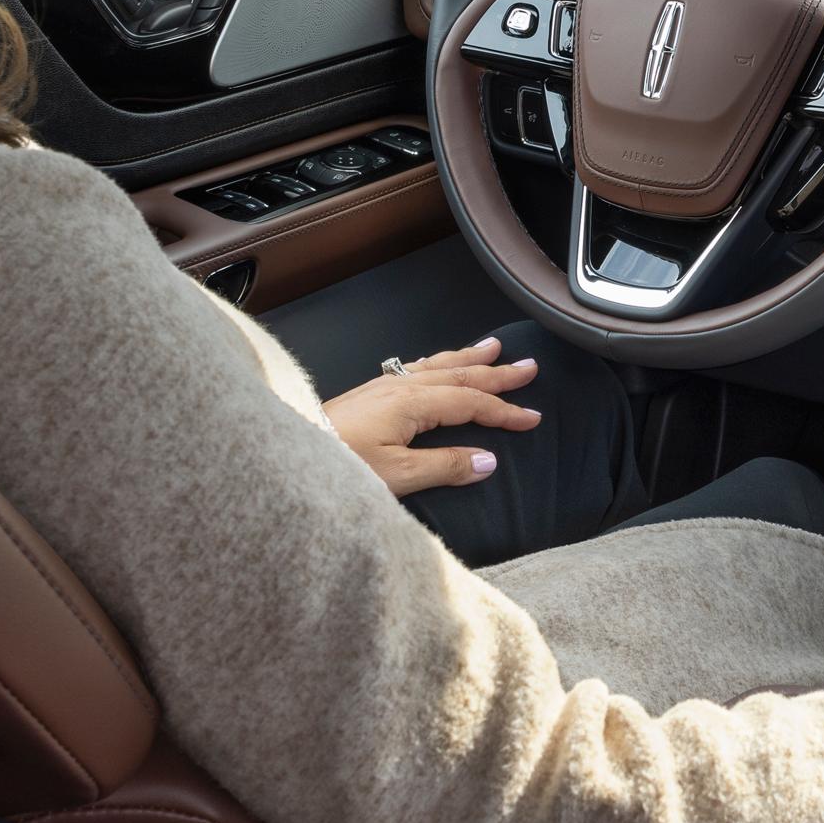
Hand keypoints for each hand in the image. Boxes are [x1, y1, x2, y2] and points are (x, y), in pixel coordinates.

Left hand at [325, 337, 541, 499]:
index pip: (471, 402)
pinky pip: (417, 367)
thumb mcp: (396, 476)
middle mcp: (401, 386)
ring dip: (469, 357)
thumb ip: (444, 466)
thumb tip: (489, 461)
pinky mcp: (370, 392)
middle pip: (459, 375)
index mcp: (412, 403)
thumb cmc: (340, 466)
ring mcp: (384, 385)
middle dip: (496, 372)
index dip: (504, 410)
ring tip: (493, 347)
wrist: (291, 455)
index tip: (532, 417)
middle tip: (529, 366)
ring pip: (438, 365)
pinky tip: (439, 362)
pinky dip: (439, 361)